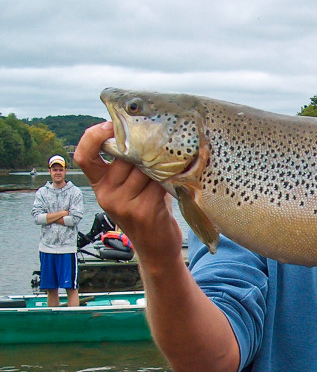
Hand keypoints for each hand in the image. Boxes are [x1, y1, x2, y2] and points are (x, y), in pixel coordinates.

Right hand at [74, 122, 182, 263]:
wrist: (157, 247)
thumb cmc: (148, 207)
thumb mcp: (132, 185)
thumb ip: (130, 163)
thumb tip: (142, 127)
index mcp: (100, 184)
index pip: (84, 156)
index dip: (93, 137)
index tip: (110, 123)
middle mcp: (106, 194)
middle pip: (124, 156)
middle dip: (144, 148)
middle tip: (161, 144)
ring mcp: (123, 203)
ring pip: (143, 167)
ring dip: (160, 163)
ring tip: (171, 165)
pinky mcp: (143, 210)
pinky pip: (158, 181)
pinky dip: (169, 177)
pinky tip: (176, 178)